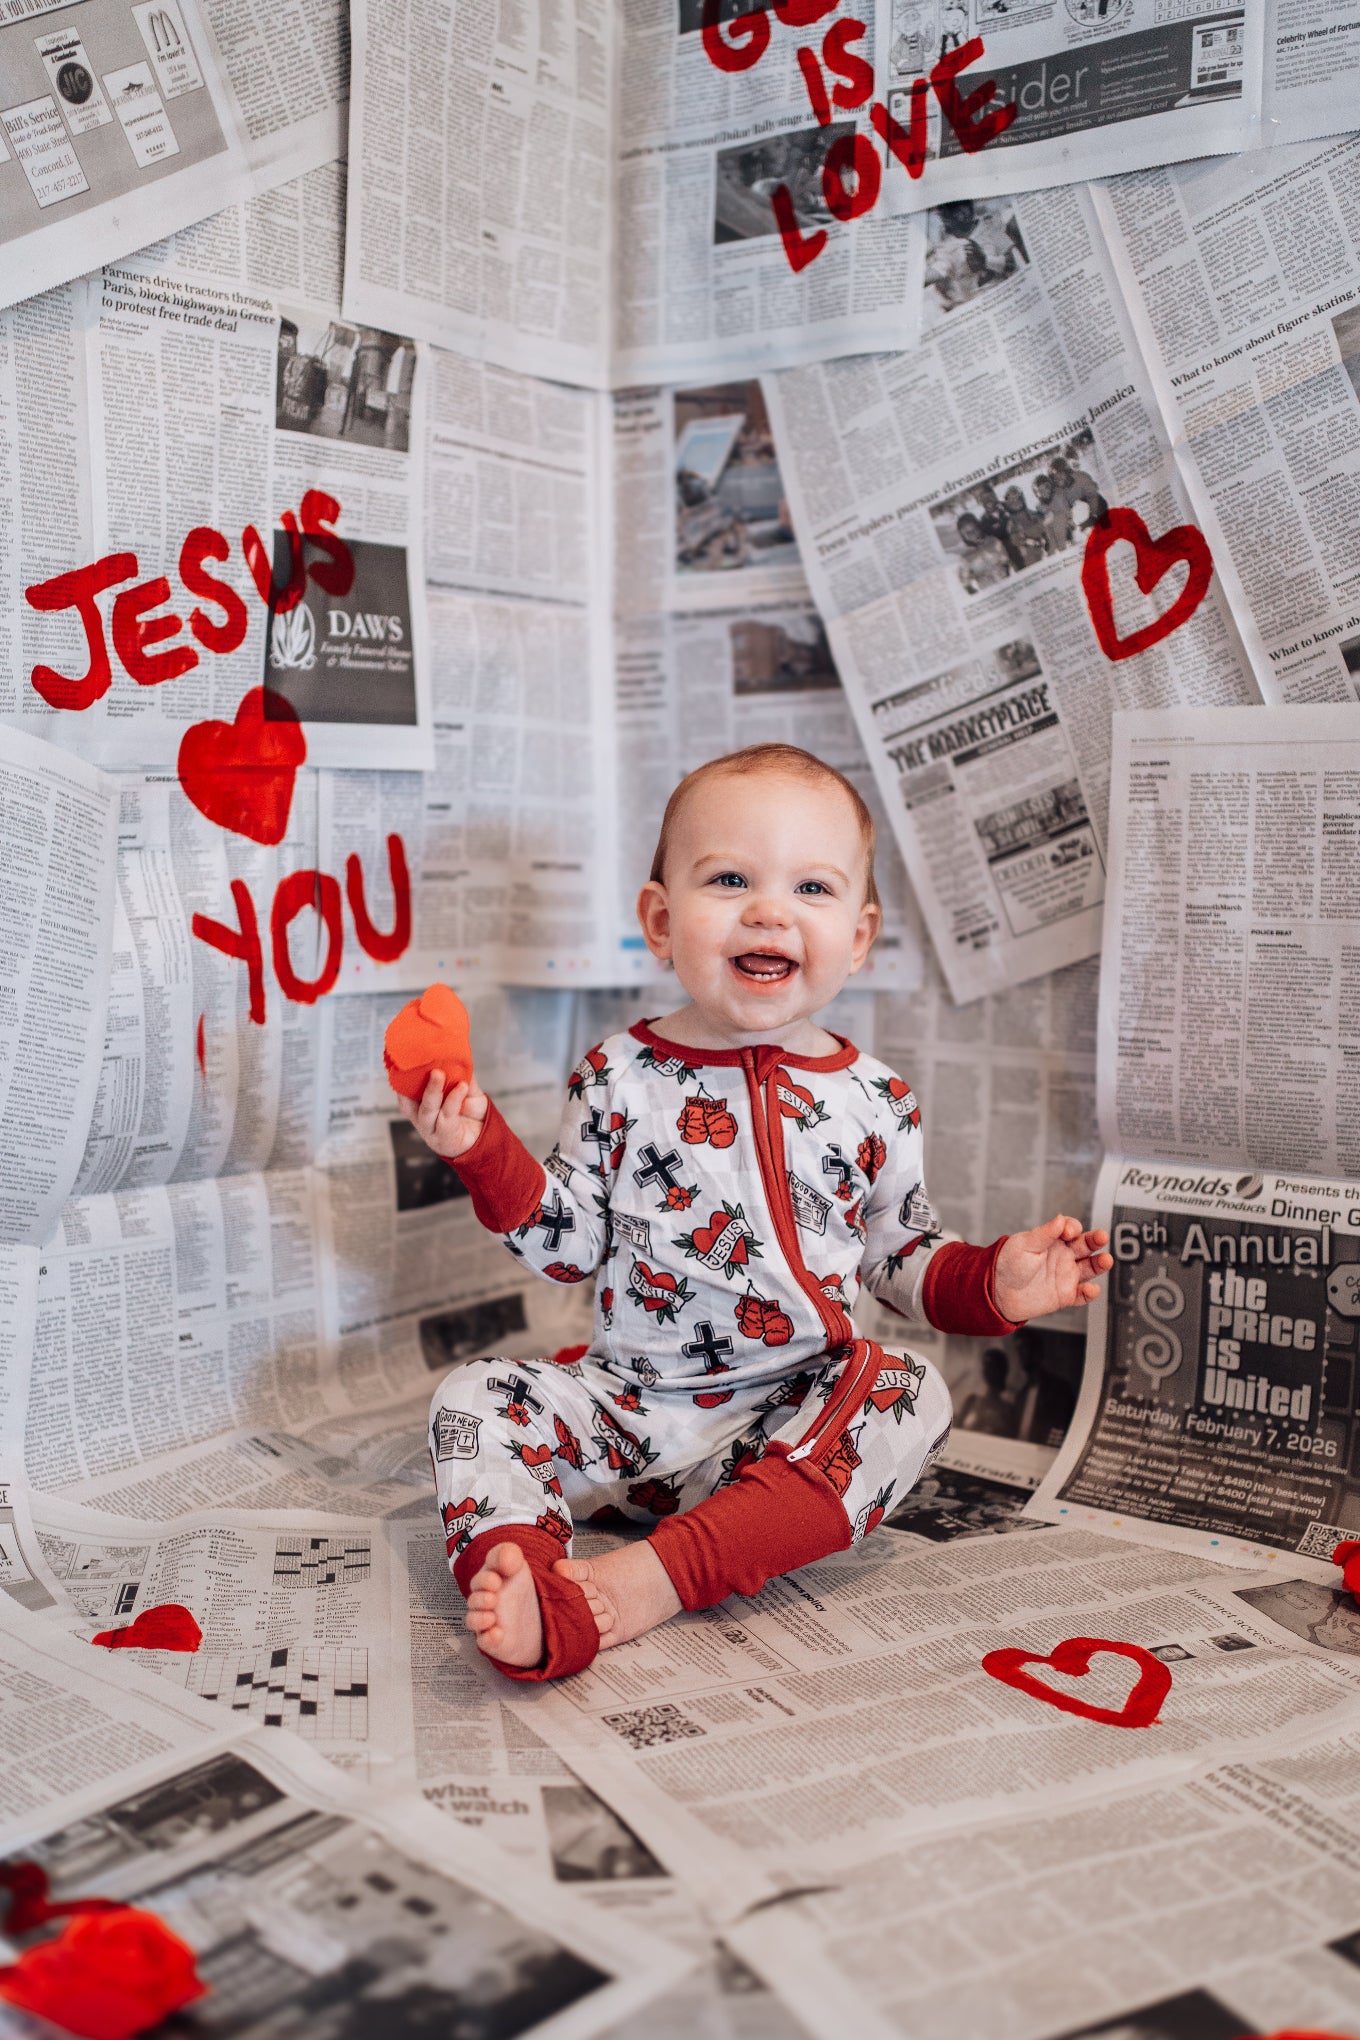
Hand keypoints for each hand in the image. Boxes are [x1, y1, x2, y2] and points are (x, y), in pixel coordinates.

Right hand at [397, 1069, 488, 1159]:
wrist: (487, 1138)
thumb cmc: (473, 1116)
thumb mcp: (468, 1092)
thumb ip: (462, 1076)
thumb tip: (459, 1056)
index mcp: (423, 1109)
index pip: (406, 1097)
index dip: (401, 1083)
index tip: (404, 1066)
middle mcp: (423, 1121)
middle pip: (412, 1103)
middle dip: (417, 1081)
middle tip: (427, 1066)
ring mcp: (433, 1131)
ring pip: (427, 1110)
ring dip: (433, 1090)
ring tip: (440, 1073)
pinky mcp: (446, 1139)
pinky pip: (447, 1117)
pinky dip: (453, 1099)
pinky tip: (462, 1087)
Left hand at [994, 1215, 1111, 1322]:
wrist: (996, 1291)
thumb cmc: (1007, 1264)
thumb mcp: (1025, 1244)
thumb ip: (1044, 1233)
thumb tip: (1060, 1219)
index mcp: (1053, 1241)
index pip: (1071, 1230)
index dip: (1073, 1228)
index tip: (1070, 1230)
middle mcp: (1063, 1256)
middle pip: (1086, 1246)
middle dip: (1095, 1240)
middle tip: (1101, 1237)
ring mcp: (1066, 1275)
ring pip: (1089, 1268)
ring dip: (1099, 1264)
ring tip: (1105, 1260)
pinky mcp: (1065, 1295)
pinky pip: (1082, 1295)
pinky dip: (1089, 1293)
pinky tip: (1091, 1289)